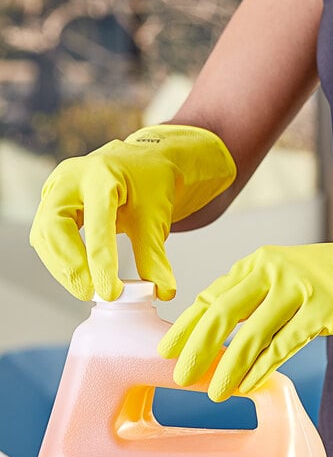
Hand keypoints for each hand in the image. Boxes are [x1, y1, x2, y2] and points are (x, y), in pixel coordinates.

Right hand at [29, 125, 235, 300]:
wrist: (143, 162)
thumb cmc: (150, 185)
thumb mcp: (156, 219)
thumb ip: (156, 257)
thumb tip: (164, 293)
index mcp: (104, 176)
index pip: (98, 224)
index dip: (101, 263)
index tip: (111, 293)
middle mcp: (73, 177)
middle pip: (55, 227)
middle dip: (71, 267)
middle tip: (91, 293)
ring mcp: (57, 187)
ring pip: (44, 234)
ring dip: (62, 268)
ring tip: (88, 290)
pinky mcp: (51, 201)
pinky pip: (46, 236)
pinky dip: (60, 260)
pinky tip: (79, 276)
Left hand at [158, 195, 332, 401]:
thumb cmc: (323, 278)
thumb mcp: (281, 278)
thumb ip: (250, 299)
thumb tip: (212, 334)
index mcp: (257, 261)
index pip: (211, 294)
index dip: (186, 325)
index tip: (167, 349)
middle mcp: (272, 268)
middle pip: (222, 311)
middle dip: (197, 347)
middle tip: (178, 375)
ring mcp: (299, 287)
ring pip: (252, 332)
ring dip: (229, 366)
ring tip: (214, 392)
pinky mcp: (323, 308)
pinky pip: (285, 343)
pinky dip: (264, 366)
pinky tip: (250, 384)